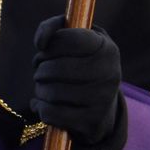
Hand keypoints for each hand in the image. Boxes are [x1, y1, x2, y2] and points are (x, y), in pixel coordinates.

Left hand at [31, 15, 127, 149]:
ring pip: (51, 92)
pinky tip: (44, 104)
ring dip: (39, 89)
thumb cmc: (82, 65)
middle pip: (56, 68)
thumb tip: (40, 42)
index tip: (45, 50)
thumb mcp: (76, 39)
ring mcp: (103, 100)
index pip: (68, 40)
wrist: (103, 109)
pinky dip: (40, 107)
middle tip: (40, 71)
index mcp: (107, 48)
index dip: (49, 46)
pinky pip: (51, 113)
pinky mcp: (91, 122)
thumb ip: (55, 27)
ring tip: (43, 87)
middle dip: (40, 69)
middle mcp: (110, 73)